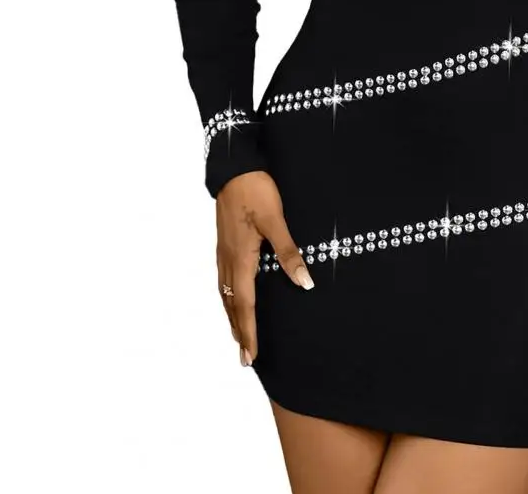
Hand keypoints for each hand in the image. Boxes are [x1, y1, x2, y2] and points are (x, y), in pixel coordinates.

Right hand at [215, 170, 313, 365]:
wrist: (233, 169)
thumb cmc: (255, 192)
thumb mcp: (276, 220)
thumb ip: (289, 252)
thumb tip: (304, 282)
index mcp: (241, 260)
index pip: (245, 305)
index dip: (249, 332)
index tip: (251, 356)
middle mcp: (228, 261)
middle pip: (231, 305)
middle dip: (239, 332)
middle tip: (245, 358)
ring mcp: (224, 252)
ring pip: (225, 294)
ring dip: (232, 317)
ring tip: (239, 335)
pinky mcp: (225, 244)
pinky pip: (224, 280)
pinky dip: (228, 298)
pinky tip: (232, 297)